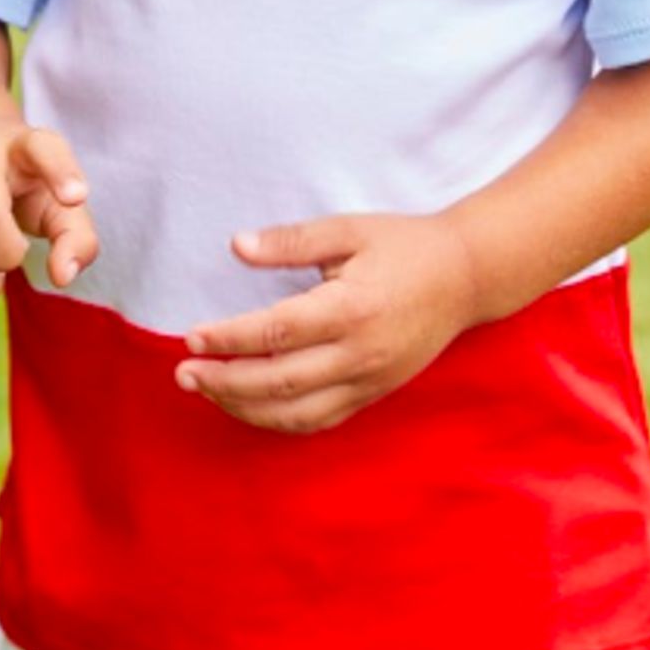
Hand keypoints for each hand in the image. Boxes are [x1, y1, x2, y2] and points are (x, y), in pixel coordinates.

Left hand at [176, 213, 477, 433]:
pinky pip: (320, 420)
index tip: (191, 337)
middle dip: (224, 382)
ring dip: (244, 407)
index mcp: (351, 309)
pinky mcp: (374, 394)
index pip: (277, 332)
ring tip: (206, 390)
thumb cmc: (403, 245)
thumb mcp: (348, 229)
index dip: (230, 338)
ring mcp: (369, 381)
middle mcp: (360, 354)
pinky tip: (248, 405)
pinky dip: (279, 420)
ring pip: (296, 413)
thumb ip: (291, 240)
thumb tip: (238, 246)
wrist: (466, 277)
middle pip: (279, 382)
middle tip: (182, 373)